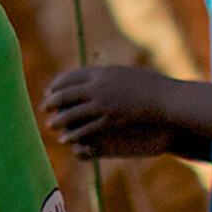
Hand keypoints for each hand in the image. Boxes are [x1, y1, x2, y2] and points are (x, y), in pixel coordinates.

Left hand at [43, 63, 181, 158]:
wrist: (167, 100)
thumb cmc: (153, 87)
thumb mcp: (127, 75)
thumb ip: (110, 76)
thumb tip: (101, 74)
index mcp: (102, 72)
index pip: (70, 76)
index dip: (58, 84)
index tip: (50, 90)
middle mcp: (98, 86)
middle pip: (67, 94)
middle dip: (53, 101)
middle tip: (44, 107)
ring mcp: (103, 104)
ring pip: (72, 113)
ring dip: (59, 120)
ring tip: (50, 125)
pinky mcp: (110, 121)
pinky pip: (85, 129)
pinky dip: (74, 134)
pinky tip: (66, 139)